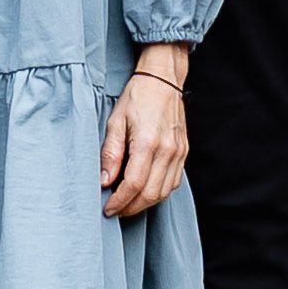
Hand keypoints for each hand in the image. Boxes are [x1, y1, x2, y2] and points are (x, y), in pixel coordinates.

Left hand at [100, 58, 191, 218]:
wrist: (163, 78)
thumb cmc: (137, 96)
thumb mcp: (115, 121)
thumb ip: (110, 153)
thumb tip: (104, 181)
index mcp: (147, 142)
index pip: (134, 184)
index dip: (119, 201)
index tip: (107, 208)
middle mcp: (167, 151)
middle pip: (150, 194)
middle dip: (131, 208)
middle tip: (115, 210)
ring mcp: (178, 153)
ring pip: (163, 192)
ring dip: (144, 204)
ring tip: (127, 203)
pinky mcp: (183, 153)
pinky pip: (173, 183)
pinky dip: (158, 193)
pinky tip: (145, 191)